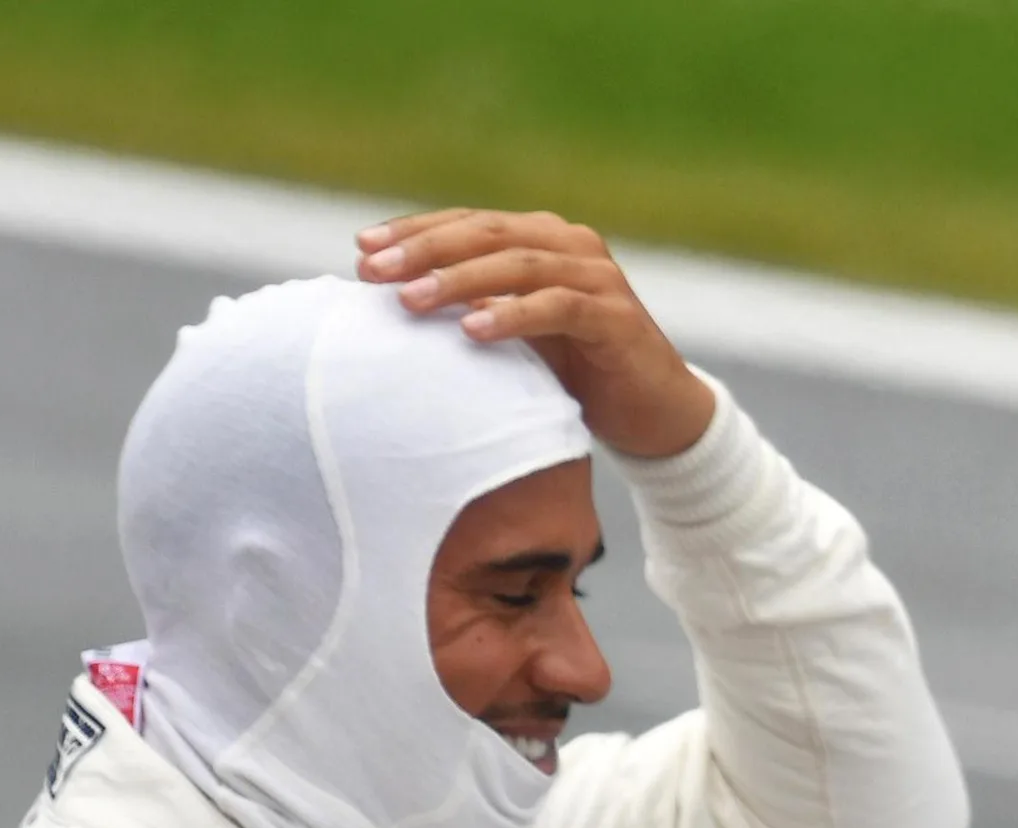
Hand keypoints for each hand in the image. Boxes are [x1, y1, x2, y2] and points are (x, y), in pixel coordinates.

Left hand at [355, 209, 715, 457]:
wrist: (656, 414)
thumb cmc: (577, 372)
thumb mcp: (517, 330)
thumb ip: (474, 302)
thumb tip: (394, 295)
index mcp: (544, 239)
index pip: (469, 223)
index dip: (414, 231)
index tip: (361, 250)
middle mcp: (572, 245)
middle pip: (488, 234)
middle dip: (425, 250)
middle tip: (373, 272)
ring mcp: (599, 278)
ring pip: (519, 265)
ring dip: (459, 281)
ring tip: (411, 301)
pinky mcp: (618, 317)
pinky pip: (558, 308)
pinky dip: (513, 315)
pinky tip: (472, 330)